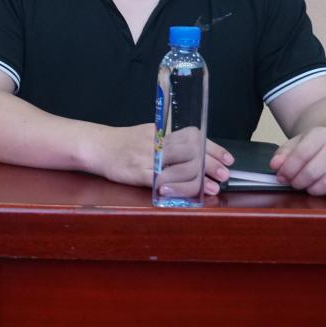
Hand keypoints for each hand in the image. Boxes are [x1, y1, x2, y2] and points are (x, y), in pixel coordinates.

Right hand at [97, 124, 232, 193]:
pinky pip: (161, 181)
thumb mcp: (148, 134)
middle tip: (224, 174)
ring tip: (212, 187)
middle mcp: (156, 143)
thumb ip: (169, 142)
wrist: (97, 146)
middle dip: (211, 164)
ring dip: (199, 178)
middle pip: (190, 151)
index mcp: (160, 132)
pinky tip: (186, 194)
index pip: (193, 137)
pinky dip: (176, 188)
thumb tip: (197, 152)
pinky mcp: (137, 173)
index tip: (228, 158)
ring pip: (180, 166)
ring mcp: (147, 158)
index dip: (213, 148)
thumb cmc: (123, 142)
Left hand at [270, 126, 325, 195]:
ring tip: (308, 185)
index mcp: (321, 135)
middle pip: (312, 172)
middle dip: (298, 182)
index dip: (288, 169)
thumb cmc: (319, 144)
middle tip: (294, 183)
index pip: (301, 155)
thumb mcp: (298, 142)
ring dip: (313, 189)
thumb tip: (275, 166)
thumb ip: (284, 153)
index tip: (282, 177)